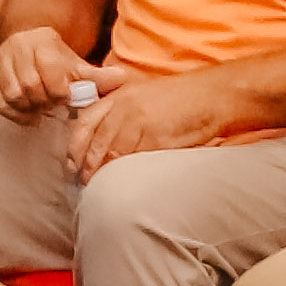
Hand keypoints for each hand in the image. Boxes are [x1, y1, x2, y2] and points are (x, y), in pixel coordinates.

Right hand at [0, 22, 97, 120]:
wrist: (25, 47)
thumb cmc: (54, 60)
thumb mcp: (75, 65)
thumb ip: (97, 76)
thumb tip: (124, 78)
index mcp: (44, 41)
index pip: (52, 73)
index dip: (60, 93)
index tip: (65, 99)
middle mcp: (18, 46)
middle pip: (31, 86)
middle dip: (44, 102)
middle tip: (51, 106)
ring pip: (13, 95)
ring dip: (28, 108)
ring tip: (39, 109)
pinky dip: (12, 113)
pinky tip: (25, 113)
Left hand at [67, 64, 246, 171]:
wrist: (214, 96)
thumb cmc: (183, 99)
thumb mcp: (145, 96)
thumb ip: (122, 112)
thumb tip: (104, 141)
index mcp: (120, 95)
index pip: (85, 122)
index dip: (74, 146)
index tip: (71, 163)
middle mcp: (125, 107)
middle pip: (94, 142)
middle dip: (84, 166)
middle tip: (80, 183)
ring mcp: (139, 122)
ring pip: (110, 155)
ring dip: (101, 175)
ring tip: (97, 189)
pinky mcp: (156, 138)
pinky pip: (132, 162)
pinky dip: (123, 176)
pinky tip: (121, 186)